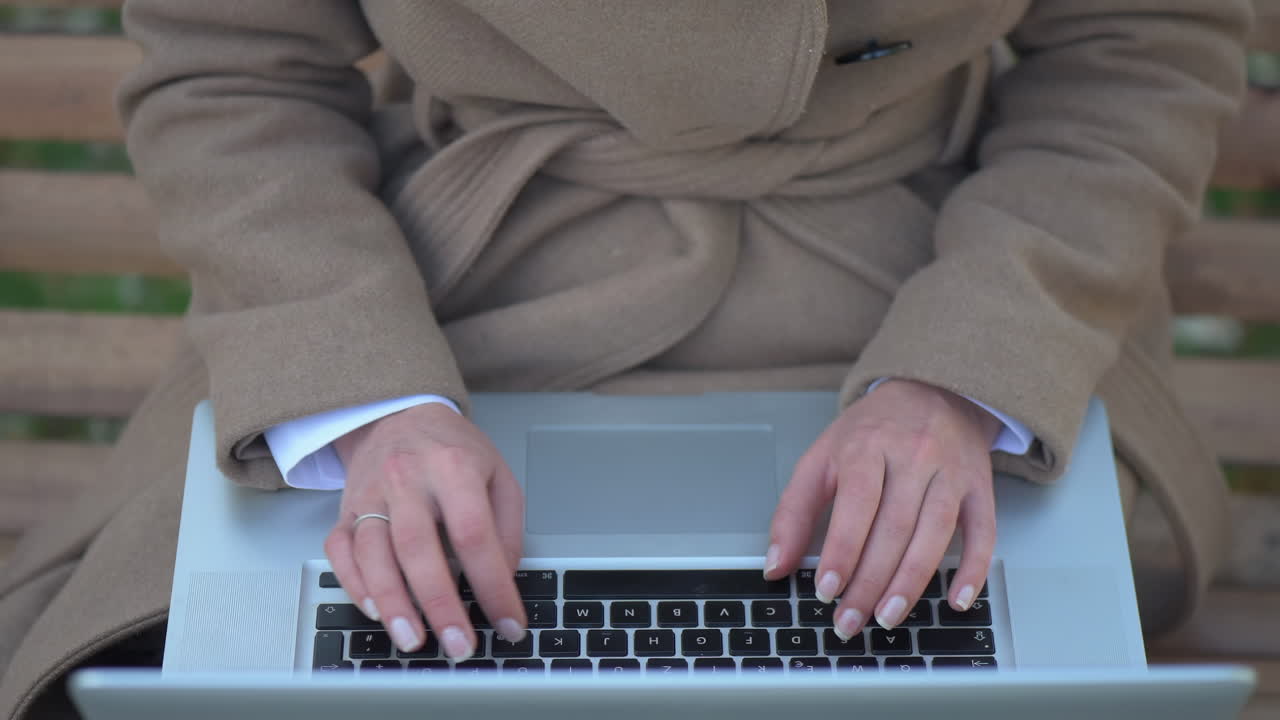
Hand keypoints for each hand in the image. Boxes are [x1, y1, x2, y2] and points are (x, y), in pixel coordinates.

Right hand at [323, 403, 525, 659]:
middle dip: (439, 605)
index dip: (493, 585)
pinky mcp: (345, 510)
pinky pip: (339, 551)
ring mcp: (370, 495)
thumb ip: (506, 529)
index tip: (508, 622)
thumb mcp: (498, 476)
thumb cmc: (453, 451)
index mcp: (453, 467)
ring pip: (373, 554)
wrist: (400, 417)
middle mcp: (407, 479)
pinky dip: (354, 585)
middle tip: (459, 645)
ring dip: (393, 604)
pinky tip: (376, 610)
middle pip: (419, 548)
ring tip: (413, 640)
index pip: (475, 535)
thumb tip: (502, 581)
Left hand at [764, 379, 1001, 639]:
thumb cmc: (872, 431)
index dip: (843, 550)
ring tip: (887, 618)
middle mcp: (913, 456)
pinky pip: (982, 533)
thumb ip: (795, 510)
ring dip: (911, 583)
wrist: (933, 391)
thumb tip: (776, 565)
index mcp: (868, 446)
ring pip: (934, 534)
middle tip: (849, 621)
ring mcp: (950, 473)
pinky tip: (955, 600)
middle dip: (869, 581)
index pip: (857, 503)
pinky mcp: (979, 488)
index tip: (827, 590)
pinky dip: (973, 569)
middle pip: (894, 527)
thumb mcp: (822, 457)